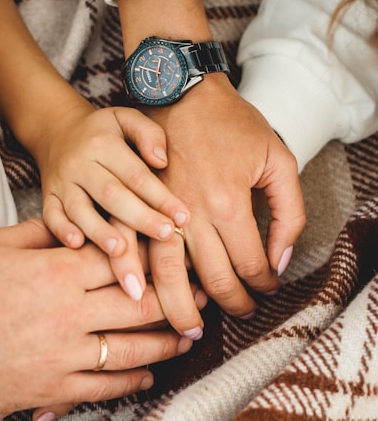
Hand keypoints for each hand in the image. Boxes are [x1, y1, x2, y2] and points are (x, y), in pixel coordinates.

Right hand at [0, 219, 197, 417]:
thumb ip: (38, 233)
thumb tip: (73, 227)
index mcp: (58, 271)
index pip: (121, 261)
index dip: (155, 258)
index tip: (179, 258)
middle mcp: (71, 312)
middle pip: (138, 304)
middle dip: (177, 300)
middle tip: (203, 297)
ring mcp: (65, 354)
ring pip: (131, 348)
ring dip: (165, 343)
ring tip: (189, 337)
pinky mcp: (53, 387)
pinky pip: (104, 386)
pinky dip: (131, 383)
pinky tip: (149, 377)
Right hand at [36, 105, 190, 299]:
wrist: (57, 131)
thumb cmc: (104, 131)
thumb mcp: (127, 118)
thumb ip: (149, 134)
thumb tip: (162, 160)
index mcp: (104, 144)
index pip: (136, 175)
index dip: (160, 197)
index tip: (183, 217)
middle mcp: (80, 164)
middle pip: (111, 194)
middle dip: (140, 217)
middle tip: (165, 235)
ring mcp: (62, 183)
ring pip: (80, 209)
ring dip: (100, 231)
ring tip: (121, 250)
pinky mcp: (48, 197)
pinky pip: (51, 215)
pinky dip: (62, 231)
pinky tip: (77, 244)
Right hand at [148, 74, 305, 317]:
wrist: (181, 90)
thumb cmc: (232, 122)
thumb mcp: (278, 159)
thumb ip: (289, 213)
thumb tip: (280, 260)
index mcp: (228, 202)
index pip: (250, 265)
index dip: (265, 284)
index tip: (269, 286)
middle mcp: (191, 214)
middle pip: (213, 281)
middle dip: (232, 305)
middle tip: (242, 311)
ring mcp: (157, 210)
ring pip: (167, 277)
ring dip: (180, 310)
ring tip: (189, 330)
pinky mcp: (135, 205)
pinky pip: (132, 252)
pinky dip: (138, 281)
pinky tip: (146, 299)